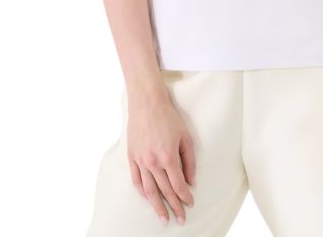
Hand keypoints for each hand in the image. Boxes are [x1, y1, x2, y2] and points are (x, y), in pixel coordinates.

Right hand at [126, 96, 196, 225]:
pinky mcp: (132, 156)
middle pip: (165, 191)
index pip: (178, 185)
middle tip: (180, 219)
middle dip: (174, 206)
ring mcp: (141, 160)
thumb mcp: (185, 137)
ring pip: (149, 190)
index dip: (185, 197)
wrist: (147, 103)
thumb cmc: (169, 117)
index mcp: (168, 157)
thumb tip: (191, 181)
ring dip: (157, 206)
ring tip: (163, 218)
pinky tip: (148, 199)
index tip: (190, 204)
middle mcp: (153, 162)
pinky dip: (142, 192)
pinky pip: (136, 180)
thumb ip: (189, 161)